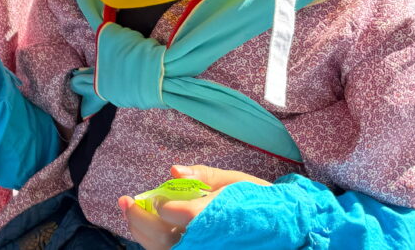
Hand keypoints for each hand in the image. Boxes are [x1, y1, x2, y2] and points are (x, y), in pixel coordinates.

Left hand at [119, 165, 271, 249]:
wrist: (288, 229)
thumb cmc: (261, 202)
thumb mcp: (237, 181)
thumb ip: (205, 175)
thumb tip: (173, 171)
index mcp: (219, 219)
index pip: (180, 215)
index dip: (161, 205)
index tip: (154, 196)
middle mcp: (209, 241)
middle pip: (166, 239)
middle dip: (140, 221)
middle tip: (125, 201)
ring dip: (143, 233)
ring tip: (131, 212)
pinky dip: (157, 243)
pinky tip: (149, 228)